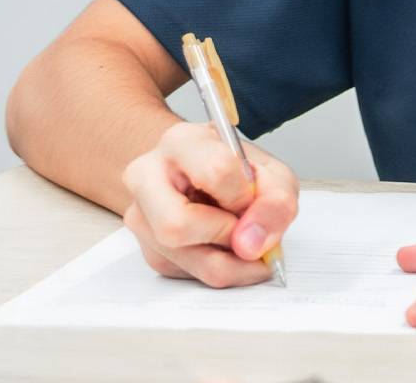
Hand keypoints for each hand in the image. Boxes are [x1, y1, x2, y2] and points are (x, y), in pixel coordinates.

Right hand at [117, 121, 298, 286]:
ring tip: (246, 244)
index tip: (253, 201)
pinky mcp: (146, 248)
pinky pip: (186, 273)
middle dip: (224, 236)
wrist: (207, 176)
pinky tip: (226, 248)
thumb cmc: (238, 172)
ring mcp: (140, 215)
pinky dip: (219, 268)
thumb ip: (275, 202)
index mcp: (182, 142)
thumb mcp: (272, 174)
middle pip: (176, 224)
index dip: (243, 197)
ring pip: (182, 257)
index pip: (215, 172)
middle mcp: (147, 176)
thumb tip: (252, 244)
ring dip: (229, 261)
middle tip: (248, 231)